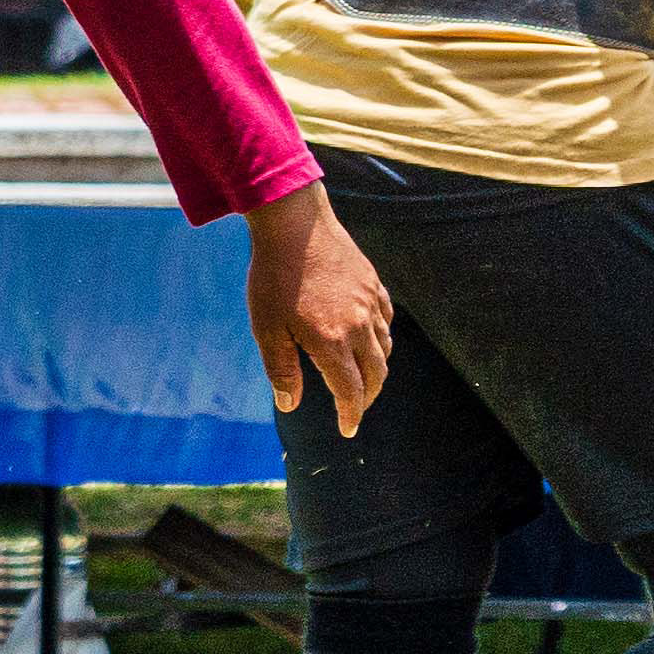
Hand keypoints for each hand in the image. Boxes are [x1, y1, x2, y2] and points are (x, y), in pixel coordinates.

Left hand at [247, 185, 391, 437]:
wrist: (294, 224)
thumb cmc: (274, 277)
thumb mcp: (267, 327)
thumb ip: (281, 369)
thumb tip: (290, 404)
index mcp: (332, 341)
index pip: (350, 391)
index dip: (350, 414)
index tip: (347, 429)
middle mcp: (359, 326)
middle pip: (376, 374)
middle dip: (367, 397)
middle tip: (355, 408)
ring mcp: (370, 303)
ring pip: (385, 348)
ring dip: (376, 369)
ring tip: (361, 377)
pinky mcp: (373, 284)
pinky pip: (386, 320)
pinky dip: (382, 338)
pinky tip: (370, 339)